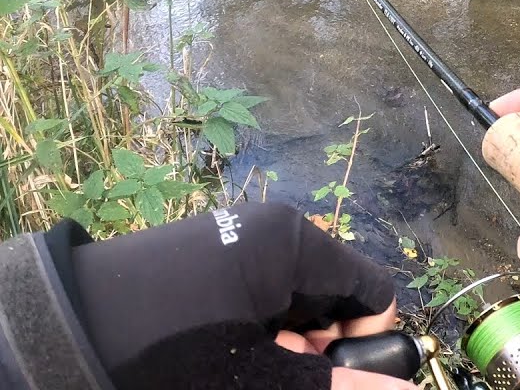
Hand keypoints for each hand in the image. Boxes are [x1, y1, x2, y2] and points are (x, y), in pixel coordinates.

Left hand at [64, 203, 414, 389]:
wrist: (59, 335)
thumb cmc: (171, 353)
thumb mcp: (260, 377)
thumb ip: (337, 385)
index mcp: (296, 243)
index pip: (372, 291)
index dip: (366, 342)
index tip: (330, 374)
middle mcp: (272, 232)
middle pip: (331, 300)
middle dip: (315, 350)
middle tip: (274, 379)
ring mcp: (234, 243)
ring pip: (290, 306)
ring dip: (281, 348)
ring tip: (241, 374)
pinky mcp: (203, 259)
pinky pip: (254, 300)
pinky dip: (250, 336)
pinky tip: (217, 361)